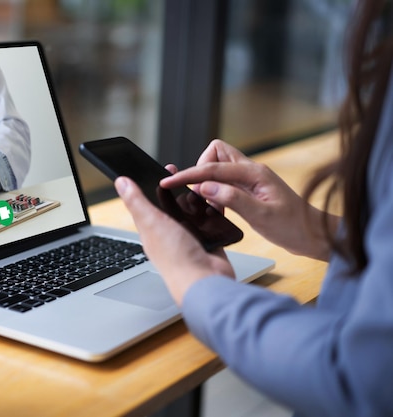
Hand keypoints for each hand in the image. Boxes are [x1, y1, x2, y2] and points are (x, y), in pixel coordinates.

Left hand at [115, 176, 234, 306]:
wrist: (205, 282)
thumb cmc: (176, 258)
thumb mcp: (152, 223)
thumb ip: (137, 202)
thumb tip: (120, 182)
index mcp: (152, 229)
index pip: (149, 201)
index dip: (155, 183)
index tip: (163, 167)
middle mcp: (169, 233)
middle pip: (172, 205)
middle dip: (180, 189)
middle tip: (188, 174)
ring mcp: (188, 238)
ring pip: (192, 212)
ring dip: (197, 200)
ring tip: (203, 186)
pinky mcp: (207, 242)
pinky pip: (209, 222)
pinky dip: (212, 213)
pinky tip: (215, 204)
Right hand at [160, 140, 338, 260]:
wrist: (313, 235)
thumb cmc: (293, 226)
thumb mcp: (261, 216)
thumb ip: (232, 199)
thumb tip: (204, 187)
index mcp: (255, 173)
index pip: (213, 168)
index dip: (189, 174)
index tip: (170, 181)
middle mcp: (252, 171)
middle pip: (216, 154)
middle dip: (200, 168)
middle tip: (198, 192)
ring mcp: (250, 179)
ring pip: (219, 167)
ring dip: (207, 180)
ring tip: (208, 202)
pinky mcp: (249, 190)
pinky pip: (224, 182)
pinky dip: (215, 191)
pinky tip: (217, 207)